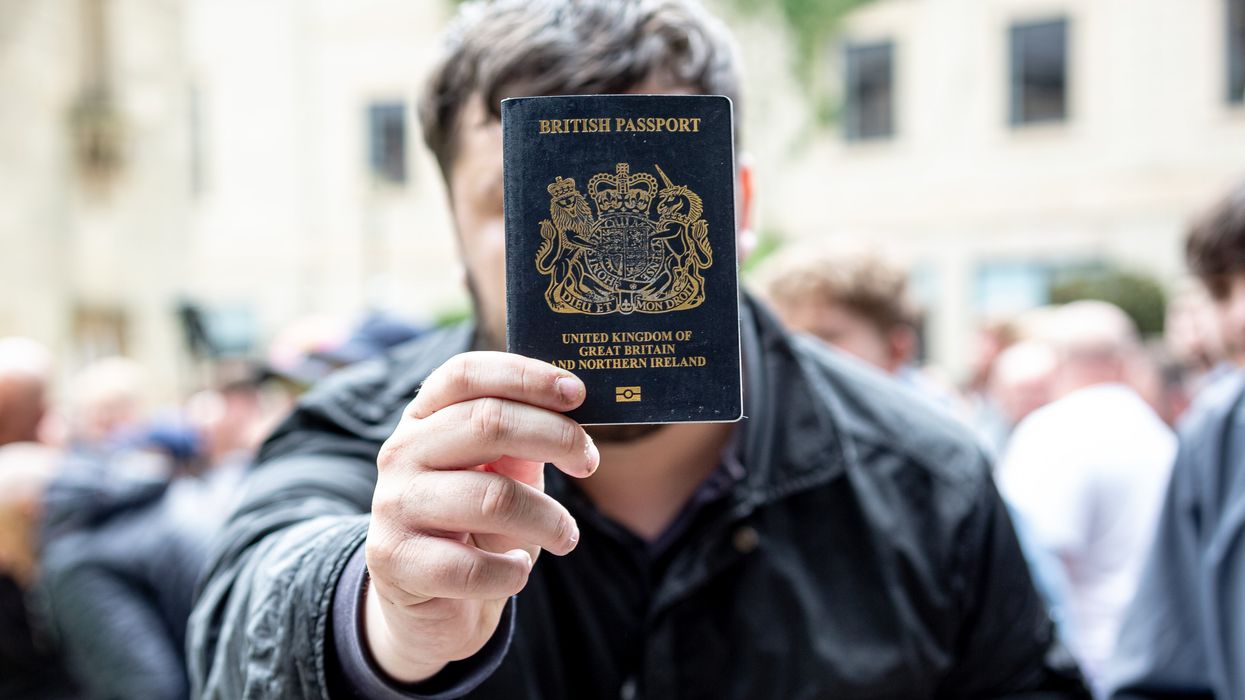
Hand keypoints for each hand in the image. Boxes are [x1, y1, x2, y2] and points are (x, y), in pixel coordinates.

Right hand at [363, 352, 597, 682]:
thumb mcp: (502, 473)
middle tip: (589, 462)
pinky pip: (471, 567)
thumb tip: (575, 413)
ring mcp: (393, 504)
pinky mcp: (394, 560)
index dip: (525, 375)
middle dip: (556, 437)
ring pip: (492, 497)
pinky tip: (516, 571)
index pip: (466, 374)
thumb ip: (525, 441)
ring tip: (566, 536)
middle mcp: (402, 451)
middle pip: (487, 423)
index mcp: (425, 417)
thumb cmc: (477, 526)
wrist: (431, 602)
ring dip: (548, 519)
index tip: (576, 393)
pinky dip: (511, 572)